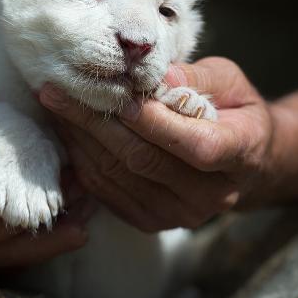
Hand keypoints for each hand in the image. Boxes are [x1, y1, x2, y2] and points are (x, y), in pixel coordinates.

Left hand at [39, 57, 297, 231]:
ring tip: (52, 103)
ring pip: (118, 175)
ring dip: (79, 137)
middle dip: (95, 122)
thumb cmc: (234, 108)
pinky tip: (65, 129)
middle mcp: (210, 194)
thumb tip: (158, 77)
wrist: (245, 160)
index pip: (197, 146)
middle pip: (144, 160)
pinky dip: (81, 158)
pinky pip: (106, 191)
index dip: (157, 124)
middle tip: (56, 89)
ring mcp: (178, 214)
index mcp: (240, 153)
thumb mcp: (230, 80)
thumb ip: (197, 76)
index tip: (122, 96)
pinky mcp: (150, 221)